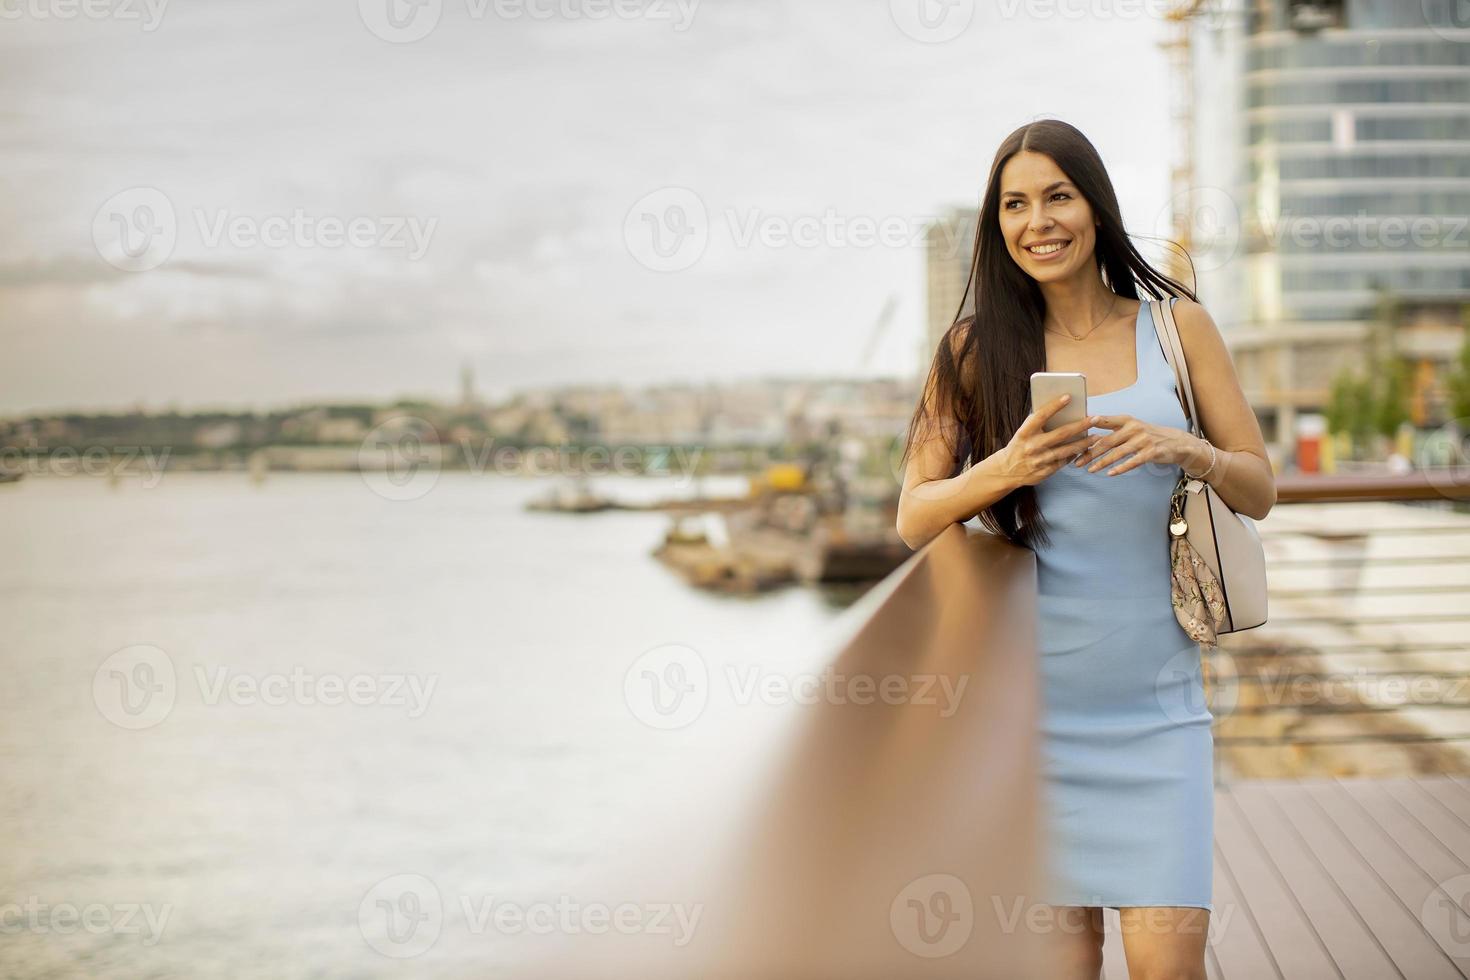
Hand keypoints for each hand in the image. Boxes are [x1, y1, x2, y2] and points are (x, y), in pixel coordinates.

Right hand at [998, 395, 1097, 487]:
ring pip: (1067, 450)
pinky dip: (1074, 455)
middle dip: (1080, 425)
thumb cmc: (1019, 446)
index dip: (1054, 405)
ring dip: (1083, 443)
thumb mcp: (1023, 432)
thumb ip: (1038, 424)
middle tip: (1095, 418)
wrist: (1006, 470)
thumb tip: (1061, 411)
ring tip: (1096, 437)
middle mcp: (1032, 446)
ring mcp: (1039, 460)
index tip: (1068, 396)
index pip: (1041, 416)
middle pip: (1061, 434)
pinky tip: (1082, 449)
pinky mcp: (1044, 472)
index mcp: (1025, 433)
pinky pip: (1063, 462)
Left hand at [1073, 414, 1195, 475]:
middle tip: (1077, 461)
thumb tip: (1089, 437)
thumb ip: (1113, 432)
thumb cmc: (1147, 435)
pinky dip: (1120, 468)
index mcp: (1127, 420)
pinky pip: (1132, 462)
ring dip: (1102, 462)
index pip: (1105, 421)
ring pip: (1117, 453)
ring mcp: (1142, 440)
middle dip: (1090, 452)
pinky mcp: (1150, 452)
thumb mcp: (1131, 428)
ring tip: (1090, 470)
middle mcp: (1134, 428)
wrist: (1175, 442)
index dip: (1090, 425)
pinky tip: (1110, 474)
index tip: (1075, 429)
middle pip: (1107, 441)